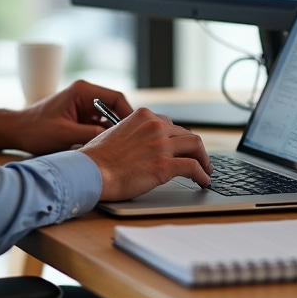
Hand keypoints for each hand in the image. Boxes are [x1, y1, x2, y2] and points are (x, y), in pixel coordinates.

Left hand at [0, 80, 132, 155]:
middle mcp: (85, 94)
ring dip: (113, 131)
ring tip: (121, 148)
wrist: (17, 131)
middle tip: (132, 143)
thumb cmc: (35, 130)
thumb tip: (113, 139)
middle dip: (123, 125)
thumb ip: (89, 134)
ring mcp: (84, 105)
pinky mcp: (81, 116)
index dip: (128, 114)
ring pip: (109, 117)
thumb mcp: (64, 135)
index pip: (116, 98)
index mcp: (82, 90)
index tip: (134, 132)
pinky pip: (99, 124)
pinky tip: (107, 148)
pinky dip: (104, 135)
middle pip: (115, 107)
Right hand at [79, 109, 211, 200]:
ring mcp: (162, 145)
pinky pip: (193, 167)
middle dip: (194, 148)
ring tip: (205, 169)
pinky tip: (203, 181)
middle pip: (186, 134)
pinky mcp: (165, 165)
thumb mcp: (114, 132)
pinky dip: (202, 174)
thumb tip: (141, 143)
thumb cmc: (96, 157)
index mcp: (143, 116)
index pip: (169, 124)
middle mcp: (155, 126)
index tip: (181, 147)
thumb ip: (133, 133)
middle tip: (198, 159)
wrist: (91, 171)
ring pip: (196, 146)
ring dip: (204, 159)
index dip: (177, 138)